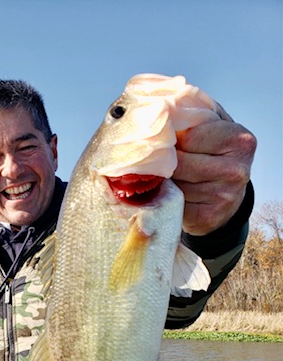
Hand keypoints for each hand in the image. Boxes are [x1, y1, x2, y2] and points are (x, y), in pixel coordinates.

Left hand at [173, 108, 256, 235]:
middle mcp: (237, 170)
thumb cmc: (212, 154)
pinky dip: (166, 198)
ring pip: (176, 184)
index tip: (169, 140)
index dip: (173, 138)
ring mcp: (224, 196)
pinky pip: (174, 204)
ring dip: (165, 180)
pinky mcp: (208, 218)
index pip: (191, 136)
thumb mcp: (210, 126)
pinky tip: (171, 193)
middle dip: (166, 161)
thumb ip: (192, 112)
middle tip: (161, 160)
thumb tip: (160, 102)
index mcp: (240, 140)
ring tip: (168, 176)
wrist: (225, 195)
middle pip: (181, 162)